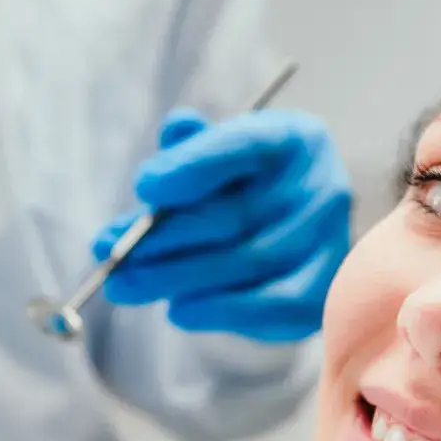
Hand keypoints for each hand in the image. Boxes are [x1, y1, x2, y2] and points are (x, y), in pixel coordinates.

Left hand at [95, 108, 350, 343]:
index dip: (191, 166)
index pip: (242, 145)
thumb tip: (176, 129)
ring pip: (248, 262)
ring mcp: (329, 240)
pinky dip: (220, 311)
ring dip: (179, 278)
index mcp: (291, 139)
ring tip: (127, 285)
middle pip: (237, 215)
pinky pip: (272, 305)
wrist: (294, 234)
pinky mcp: (323, 290)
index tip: (142, 187)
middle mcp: (321, 186)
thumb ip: (192, 147)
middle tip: (112, 255)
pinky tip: (178, 310)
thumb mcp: (216, 156)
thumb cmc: (243, 188)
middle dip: (165, 238)